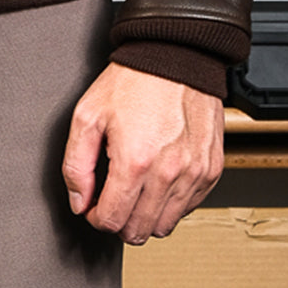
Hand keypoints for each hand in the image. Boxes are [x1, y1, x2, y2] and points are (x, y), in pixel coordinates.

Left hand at [60, 63, 222, 244]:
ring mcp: (194, 173)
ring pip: (165, 225)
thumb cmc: (134, 81)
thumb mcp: (87, 116)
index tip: (93, 205)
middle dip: (118, 221)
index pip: (112, 221)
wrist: (176, 56)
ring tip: (134, 191)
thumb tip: (79, 201)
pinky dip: (170, 203)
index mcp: (135, 162)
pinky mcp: (211, 170)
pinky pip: (188, 207)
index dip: (95, 218)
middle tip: (111, 200)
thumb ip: (76, 165)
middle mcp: (169, 173)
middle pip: (139, 231)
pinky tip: (157, 182)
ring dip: (145, 216)